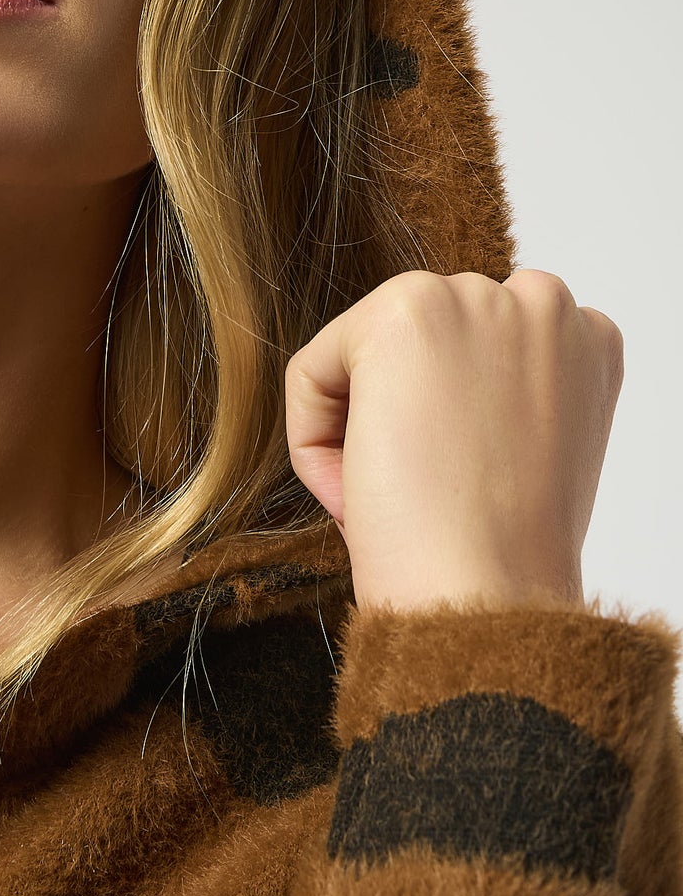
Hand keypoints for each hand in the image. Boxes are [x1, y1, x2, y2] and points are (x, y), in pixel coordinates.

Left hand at [284, 269, 623, 611]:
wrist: (486, 596)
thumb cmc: (505, 553)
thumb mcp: (531, 450)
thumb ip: (500, 394)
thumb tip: (432, 387)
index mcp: (585, 340)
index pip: (475, 357)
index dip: (453, 434)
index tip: (460, 489)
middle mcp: (541, 302)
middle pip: (418, 352)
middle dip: (404, 422)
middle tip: (424, 498)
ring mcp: (473, 299)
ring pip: (363, 359)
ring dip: (360, 430)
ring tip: (398, 496)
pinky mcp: (402, 314)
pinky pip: (312, 371)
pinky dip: (311, 439)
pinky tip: (360, 487)